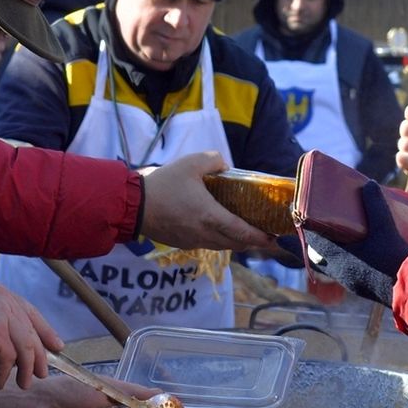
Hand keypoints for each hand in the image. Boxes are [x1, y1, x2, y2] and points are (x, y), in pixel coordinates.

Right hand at [0, 282, 62, 390]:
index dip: (46, 331)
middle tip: (41, 375)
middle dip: (39, 357)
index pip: (31, 312)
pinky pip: (9, 359)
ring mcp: (1, 314)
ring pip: (26, 347)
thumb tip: (19, 343)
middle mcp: (4, 299)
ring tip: (22, 384)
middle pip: (32, 332)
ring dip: (25, 370)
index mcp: (0, 292)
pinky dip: (4, 374)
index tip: (57, 347)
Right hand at [138, 151, 275, 250]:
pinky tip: (217, 228)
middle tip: (264, 233)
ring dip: (235, 241)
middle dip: (252, 241)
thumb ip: (213, 160)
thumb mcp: (190, 163)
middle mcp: (205, 234)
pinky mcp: (182, 243)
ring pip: (222, 246)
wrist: (133, 206)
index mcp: (211, 217)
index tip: (274, 237)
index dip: (261, 237)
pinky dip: (218, 239)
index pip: (243, 232)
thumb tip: (224, 165)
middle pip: (236, 244)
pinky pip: (207, 244)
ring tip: (244, 231)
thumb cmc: (163, 185)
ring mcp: (193, 241)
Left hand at [277, 182, 407, 305]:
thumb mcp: (384, 227)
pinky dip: (343, 262)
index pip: (310, 244)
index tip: (283, 230)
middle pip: (315, 258)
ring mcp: (351, 282)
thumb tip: (369, 184)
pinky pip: (345, 273)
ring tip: (326, 243)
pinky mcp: (363, 286)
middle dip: (306, 247)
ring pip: (330, 267)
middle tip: (301, 235)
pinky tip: (353, 255)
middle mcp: (340, 271)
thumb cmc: (393, 259)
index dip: (297, 235)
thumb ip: (375, 205)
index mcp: (339, 258)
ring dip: (325, 255)